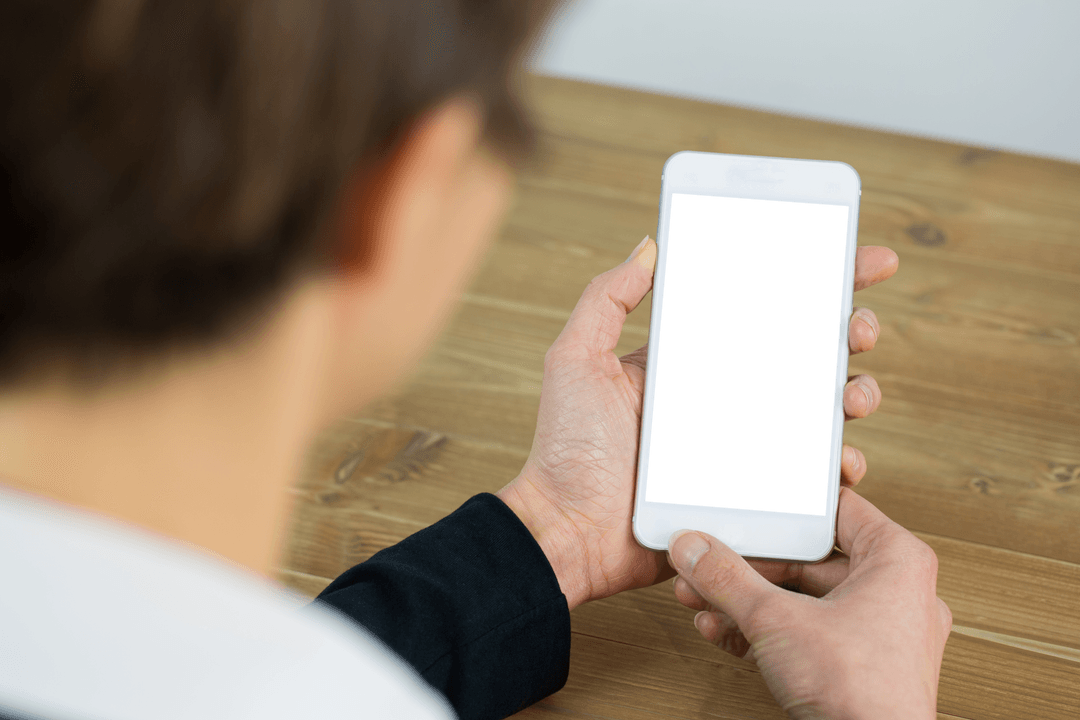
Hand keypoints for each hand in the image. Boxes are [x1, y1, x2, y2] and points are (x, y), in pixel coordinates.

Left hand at [497, 235, 898, 608]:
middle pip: (804, 355)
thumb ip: (606, 299)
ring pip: (819, 412)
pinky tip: (843, 460)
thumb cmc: (566, 449)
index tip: (857, 260)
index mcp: (690, 362)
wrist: (569, 532)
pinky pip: (809, 479)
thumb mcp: (577, 360)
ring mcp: (741, 447)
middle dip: (847, 333)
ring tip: (855, 395)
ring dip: (855, 394)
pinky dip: (838, 467)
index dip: (812, 284)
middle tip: (859, 327)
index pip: (759, 311)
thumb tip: (650, 245)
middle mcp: (723, 399)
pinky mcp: (751, 494)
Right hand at [669, 489, 951, 719]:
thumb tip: (696, 549)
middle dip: (749, 566)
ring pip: (802, 600)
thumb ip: (727, 578)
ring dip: (748, 600)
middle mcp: (896, 594)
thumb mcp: (776, 620)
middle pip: (808, 560)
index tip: (752, 505)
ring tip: (705, 597)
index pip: (837, 510)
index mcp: (897, 562)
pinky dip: (766, 631)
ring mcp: (879, 635)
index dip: (787, 507)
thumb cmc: (864, 695)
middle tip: (712, 559)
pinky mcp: (860, 668)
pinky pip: (807, 634)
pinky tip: (724, 630)